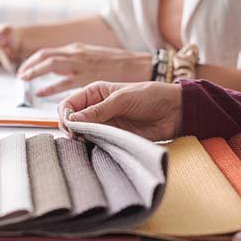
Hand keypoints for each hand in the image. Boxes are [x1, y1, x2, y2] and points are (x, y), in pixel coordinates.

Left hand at [17, 43, 151, 96]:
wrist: (139, 65)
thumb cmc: (118, 64)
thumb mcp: (93, 57)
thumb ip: (78, 61)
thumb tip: (64, 69)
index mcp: (77, 49)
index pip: (48, 52)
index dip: (33, 61)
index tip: (24, 69)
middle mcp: (76, 54)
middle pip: (44, 55)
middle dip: (29, 65)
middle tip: (20, 75)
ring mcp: (81, 64)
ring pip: (50, 64)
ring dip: (34, 72)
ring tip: (24, 80)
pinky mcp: (87, 77)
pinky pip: (63, 82)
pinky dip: (49, 87)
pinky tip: (40, 93)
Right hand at [57, 81, 181, 141]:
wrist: (175, 112)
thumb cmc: (151, 97)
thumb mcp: (121, 99)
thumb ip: (97, 111)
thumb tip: (73, 120)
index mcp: (95, 93)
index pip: (68, 104)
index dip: (65, 115)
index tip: (71, 126)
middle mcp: (95, 108)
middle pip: (71, 121)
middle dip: (71, 129)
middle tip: (79, 136)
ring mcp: (103, 124)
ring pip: (81, 134)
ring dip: (81, 139)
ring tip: (88, 141)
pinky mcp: (113, 137)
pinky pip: (95, 143)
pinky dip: (92, 147)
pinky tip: (95, 147)